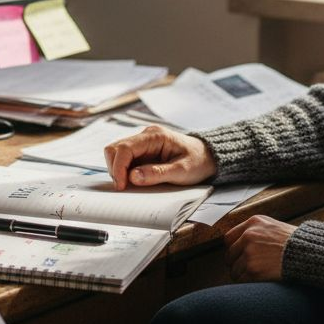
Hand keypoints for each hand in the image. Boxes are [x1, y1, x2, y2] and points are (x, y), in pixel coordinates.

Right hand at [103, 125, 217, 190]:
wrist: (207, 157)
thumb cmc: (198, 162)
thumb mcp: (182, 171)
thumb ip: (157, 173)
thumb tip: (132, 176)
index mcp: (155, 136)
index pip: (125, 148)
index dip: (118, 167)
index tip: (121, 186)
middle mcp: (145, 136)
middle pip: (115, 148)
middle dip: (115, 169)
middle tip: (124, 187)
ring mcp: (142, 143)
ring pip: (116, 153)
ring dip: (118, 170)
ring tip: (130, 185)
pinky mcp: (142, 152)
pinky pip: (124, 159)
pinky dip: (123, 171)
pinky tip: (134, 180)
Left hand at [223, 215, 296, 281]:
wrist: (308, 255)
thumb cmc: (295, 243)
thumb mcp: (274, 227)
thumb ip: (256, 231)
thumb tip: (241, 242)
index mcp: (253, 223)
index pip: (229, 238)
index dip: (234, 249)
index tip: (238, 255)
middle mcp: (249, 236)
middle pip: (230, 255)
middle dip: (237, 263)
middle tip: (247, 268)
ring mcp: (250, 253)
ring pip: (234, 269)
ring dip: (242, 274)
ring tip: (255, 275)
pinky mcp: (253, 270)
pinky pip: (241, 280)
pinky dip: (247, 282)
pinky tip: (257, 281)